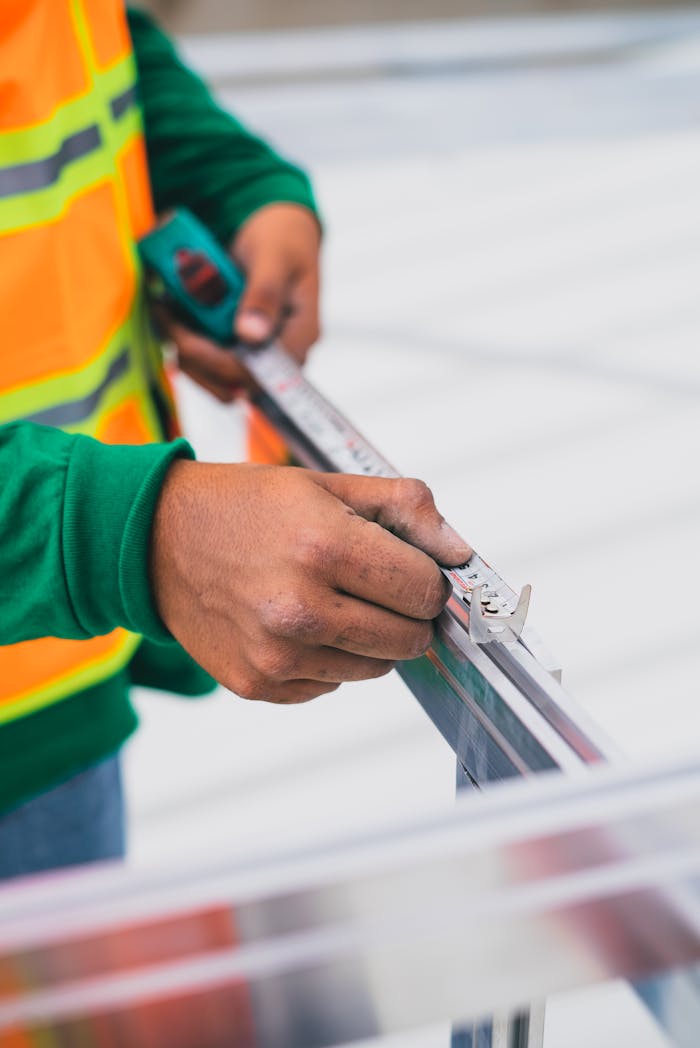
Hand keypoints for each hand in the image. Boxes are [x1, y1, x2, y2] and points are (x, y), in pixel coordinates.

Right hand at [151, 467, 470, 703]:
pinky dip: (329, 659)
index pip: (425, 591)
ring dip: (369, 638)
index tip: (411, 570)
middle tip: (375, 585)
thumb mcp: (327, 484)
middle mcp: (300, 609)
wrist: (157, 541)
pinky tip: (297, 623)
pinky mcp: (260, 684)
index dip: (428, 580)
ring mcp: (278, 655)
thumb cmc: (246, 507)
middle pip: (409, 638)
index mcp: (324, 547)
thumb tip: (461, 553)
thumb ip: (404, 509)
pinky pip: (331, 685)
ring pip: (375, 668)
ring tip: (329, 599)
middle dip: (406, 612)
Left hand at [158, 204, 320, 402]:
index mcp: (298, 339)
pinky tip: (172, 309)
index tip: (179, 330)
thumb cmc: (282, 239)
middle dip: (192, 355)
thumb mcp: (275, 258)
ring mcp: (254, 353)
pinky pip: (204, 359)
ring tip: (166, 308)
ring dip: (184, 347)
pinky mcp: (234, 346)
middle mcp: (277, 355)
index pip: (256, 374)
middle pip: (230, 384)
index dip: (213, 361)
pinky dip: (184, 337)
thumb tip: (251, 334)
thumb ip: (265, 294)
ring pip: (212, 377)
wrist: (277, 230)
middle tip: (166, 313)